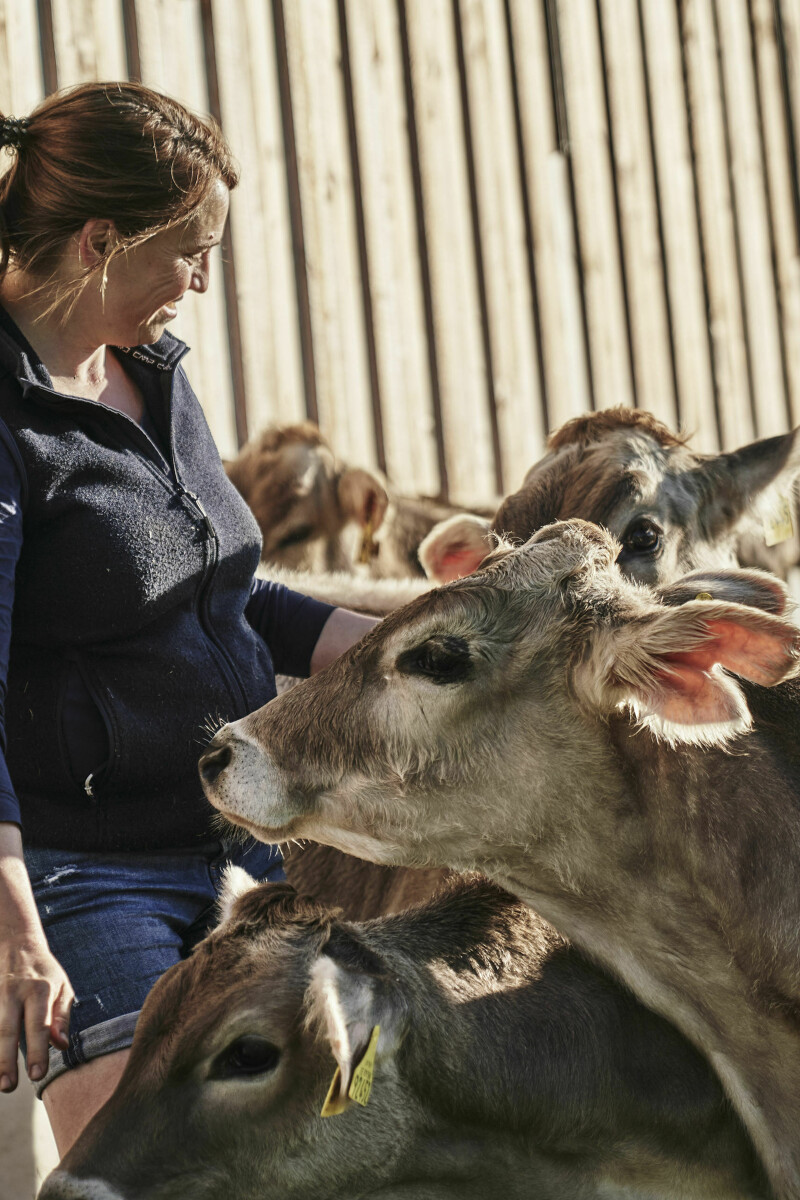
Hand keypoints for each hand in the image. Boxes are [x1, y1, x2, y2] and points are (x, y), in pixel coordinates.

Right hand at [0, 931, 71, 1090]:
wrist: (16, 943)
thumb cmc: (44, 973)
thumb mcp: (62, 988)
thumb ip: (61, 1017)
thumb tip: (61, 1046)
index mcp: (40, 990)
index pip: (39, 1025)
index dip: (37, 1051)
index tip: (37, 1075)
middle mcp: (15, 992)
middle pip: (7, 1029)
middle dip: (6, 1060)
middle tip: (8, 1087)